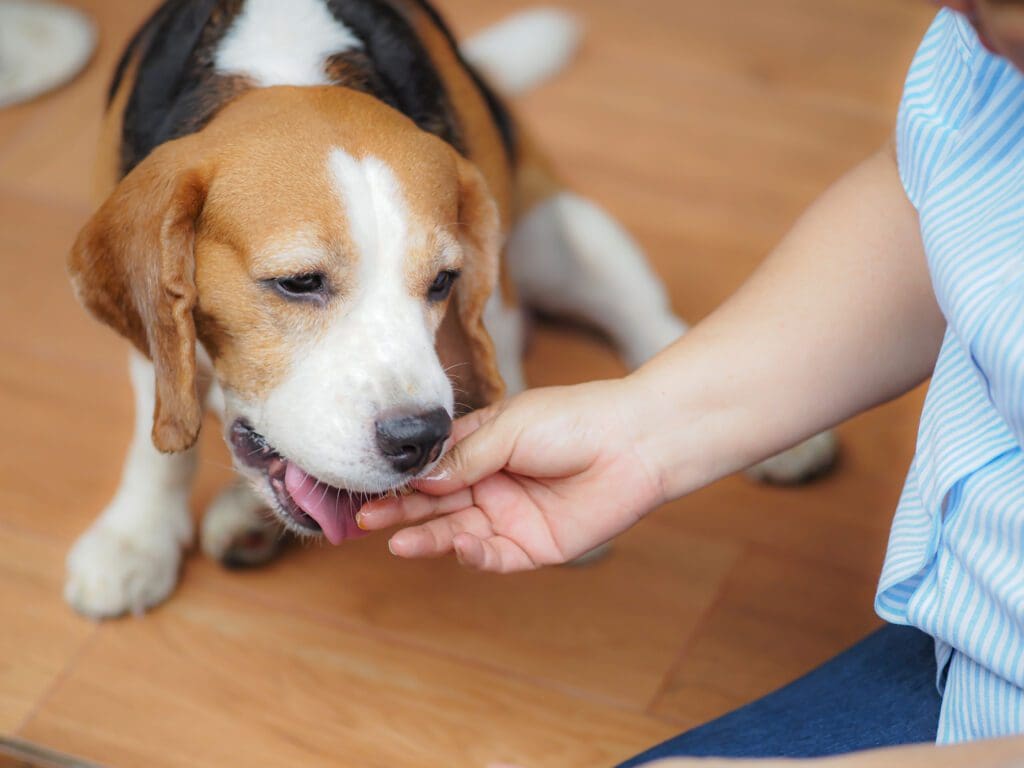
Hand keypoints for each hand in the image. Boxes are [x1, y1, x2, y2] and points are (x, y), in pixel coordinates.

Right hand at [356, 379, 665, 571]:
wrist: (633, 442)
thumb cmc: (574, 419)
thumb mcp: (510, 427)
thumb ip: (465, 455)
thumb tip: (420, 478)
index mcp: (483, 447)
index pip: (432, 466)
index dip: (404, 477)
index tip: (372, 484)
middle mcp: (491, 483)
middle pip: (437, 503)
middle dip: (402, 511)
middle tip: (367, 519)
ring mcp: (510, 515)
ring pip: (456, 531)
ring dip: (427, 537)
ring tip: (395, 542)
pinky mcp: (533, 545)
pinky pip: (493, 555)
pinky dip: (472, 553)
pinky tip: (456, 543)